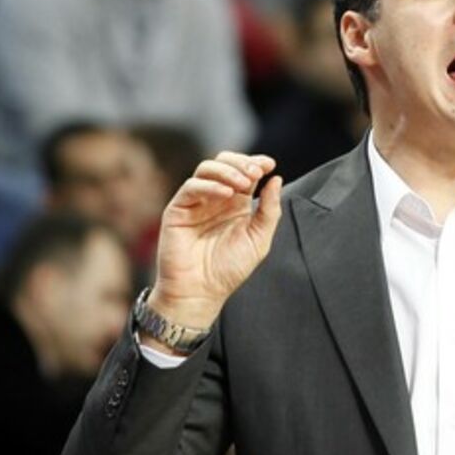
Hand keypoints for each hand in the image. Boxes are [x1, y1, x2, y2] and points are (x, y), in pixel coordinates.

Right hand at [148, 152, 282, 331]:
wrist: (201, 291)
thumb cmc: (229, 269)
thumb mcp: (259, 240)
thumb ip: (269, 210)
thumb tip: (277, 179)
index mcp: (237, 203)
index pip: (244, 172)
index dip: (256, 162)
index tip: (269, 165)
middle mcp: (216, 198)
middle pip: (224, 163)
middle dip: (242, 162)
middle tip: (256, 173)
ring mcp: (196, 202)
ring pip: (207, 169)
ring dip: (228, 171)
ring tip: (243, 184)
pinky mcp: (178, 209)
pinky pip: (191, 187)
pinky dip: (209, 185)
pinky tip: (225, 193)